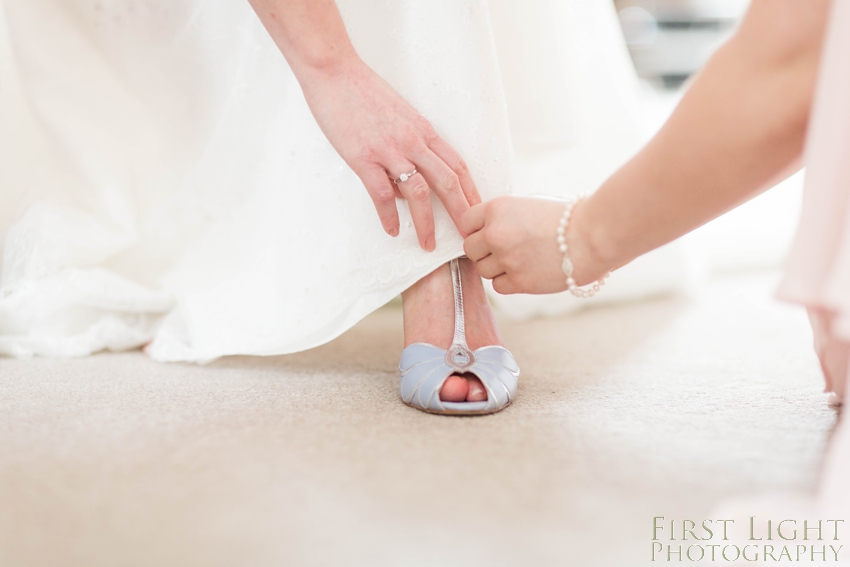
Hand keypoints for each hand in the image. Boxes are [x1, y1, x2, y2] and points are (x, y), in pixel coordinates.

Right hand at [301, 59, 480, 250]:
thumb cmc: (363, 93)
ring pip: (419, 193)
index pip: (457, 165)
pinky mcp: (364, 158)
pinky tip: (393, 230)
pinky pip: (383, 194)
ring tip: (428, 244)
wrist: (334, 71)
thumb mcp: (398, 116)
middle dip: (462, 213)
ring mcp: (389, 150)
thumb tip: (409, 187)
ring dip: (426, 223)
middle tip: (469, 238)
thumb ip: (409, 147)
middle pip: (448, 182)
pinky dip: (389, 216)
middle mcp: (412, 141)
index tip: (479, 213)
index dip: (471, 192)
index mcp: (423, 130)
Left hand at [462, 196, 581, 293]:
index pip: (467, 221)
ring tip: (519, 260)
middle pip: (470, 248)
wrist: (592, 237)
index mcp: (497, 209)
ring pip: (483, 270)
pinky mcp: (518, 281)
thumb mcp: (530, 204)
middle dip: (484, 250)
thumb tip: (487, 227)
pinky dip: (508, 282)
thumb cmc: (567, 218)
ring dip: (496, 268)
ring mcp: (505, 259)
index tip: (487, 233)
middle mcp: (496, 233)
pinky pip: (498, 286)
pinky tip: (525, 272)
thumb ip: (505, 215)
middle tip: (503, 250)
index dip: (477, 229)